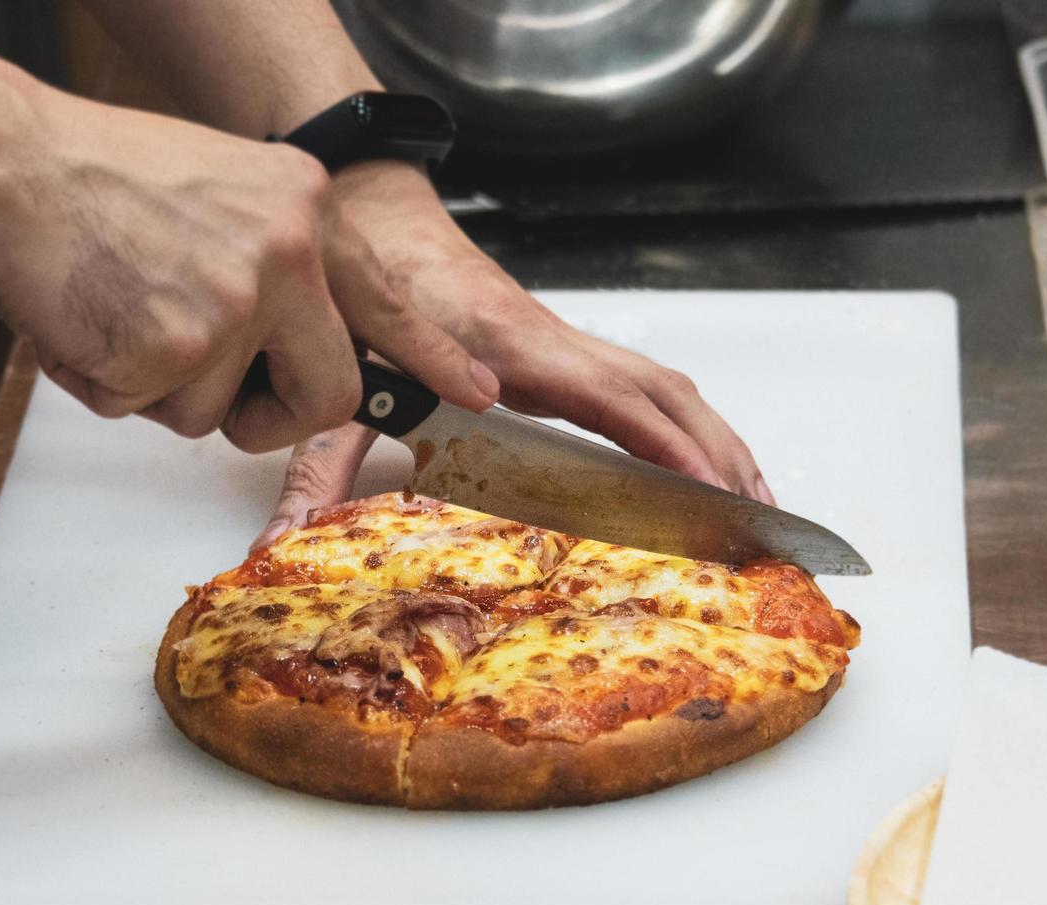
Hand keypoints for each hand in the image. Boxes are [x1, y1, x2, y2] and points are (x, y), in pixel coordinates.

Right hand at [0, 93, 497, 450]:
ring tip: (119, 309)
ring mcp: (234, 306)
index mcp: (302, 211)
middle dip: (270, 414)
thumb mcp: (221, 190)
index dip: (433, 355)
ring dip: (160, 386)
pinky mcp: (173, 351)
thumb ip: (272, 257)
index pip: (387, 301)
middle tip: (217, 388)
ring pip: (215, 411)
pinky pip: (148, 412)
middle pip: (326, 394)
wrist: (1, 163)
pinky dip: (108, 383)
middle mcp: (285, 256)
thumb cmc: (93, 177)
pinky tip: (86, 320)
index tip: (480, 389)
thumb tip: (294, 333)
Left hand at [254, 163, 771, 544]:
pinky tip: (700, 463)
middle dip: (717, 452)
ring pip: (662, 386)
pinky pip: (639, 387)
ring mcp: (560, 345)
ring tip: (753, 504)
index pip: (607, 397)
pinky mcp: (558, 354)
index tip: (706, 489)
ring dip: (715, 439)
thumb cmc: (364, 288)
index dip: (663, 445)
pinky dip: (683, 426)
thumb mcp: (337, 383)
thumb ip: (319, 467)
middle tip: (757, 518)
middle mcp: (549, 342)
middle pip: (661, 391)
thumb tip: (289, 541)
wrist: (369, 222)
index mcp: (508, 348)